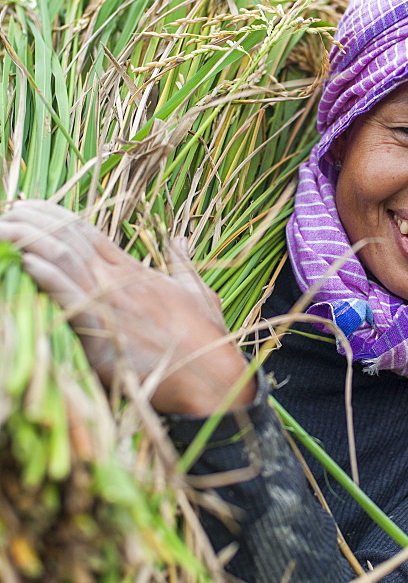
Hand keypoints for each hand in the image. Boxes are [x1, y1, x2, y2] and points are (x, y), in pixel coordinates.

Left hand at [0, 200, 254, 414]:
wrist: (211, 377)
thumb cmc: (206, 339)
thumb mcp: (199, 291)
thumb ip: (182, 263)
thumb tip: (180, 239)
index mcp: (134, 269)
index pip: (86, 231)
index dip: (53, 214)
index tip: (28, 205)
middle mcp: (117, 280)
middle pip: (67, 239)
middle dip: (31, 222)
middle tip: (5, 213)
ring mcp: (109, 303)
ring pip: (61, 260)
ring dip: (27, 241)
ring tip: (2, 229)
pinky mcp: (102, 333)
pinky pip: (67, 297)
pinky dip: (44, 277)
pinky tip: (24, 261)